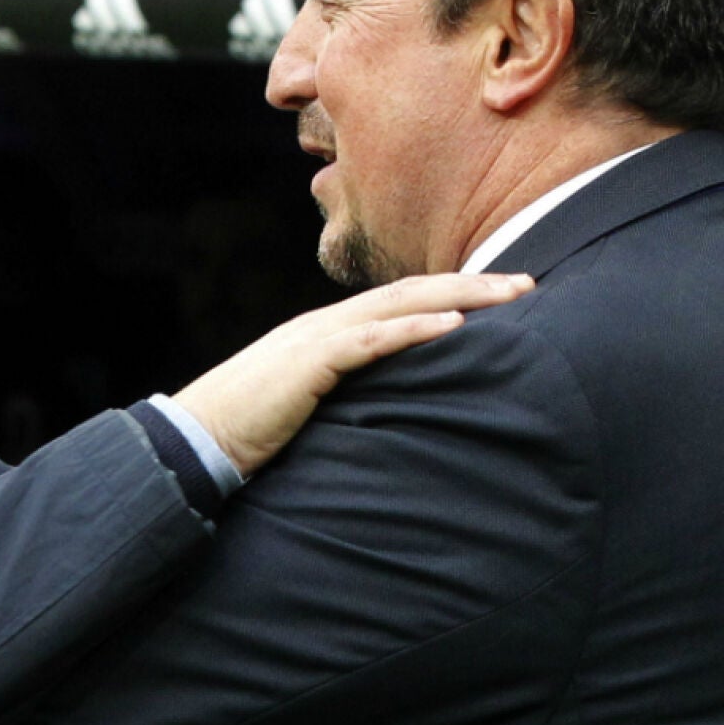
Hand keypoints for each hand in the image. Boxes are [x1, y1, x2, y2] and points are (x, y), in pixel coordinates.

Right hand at [172, 273, 534, 477]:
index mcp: (327, 335)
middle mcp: (326, 325)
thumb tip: (392, 417)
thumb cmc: (248, 435)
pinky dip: (415, 328)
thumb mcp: (308, 412)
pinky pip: (370, 340)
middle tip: (529, 282)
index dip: (452, 293)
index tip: (500, 296)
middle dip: (473, 284)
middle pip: (411, 291)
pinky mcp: (308, 363)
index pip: (399, 302)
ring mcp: (316, 339)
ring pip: (400, 304)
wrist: (194, 443)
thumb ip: (347, 401)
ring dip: (461, 295)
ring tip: (511, 293)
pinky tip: (455, 323)